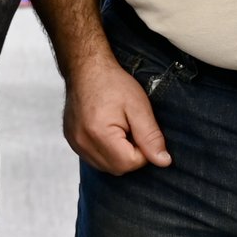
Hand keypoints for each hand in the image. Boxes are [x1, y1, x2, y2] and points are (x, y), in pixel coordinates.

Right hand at [62, 53, 171, 174]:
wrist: (86, 68)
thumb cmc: (112, 83)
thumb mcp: (138, 106)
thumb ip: (151, 136)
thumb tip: (163, 161)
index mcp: (99, 134)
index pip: (130, 163)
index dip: (143, 150)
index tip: (140, 130)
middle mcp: (83, 143)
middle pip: (118, 168)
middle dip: (131, 154)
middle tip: (131, 128)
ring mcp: (75, 143)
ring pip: (106, 166)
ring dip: (118, 154)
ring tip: (119, 129)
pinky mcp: (72, 141)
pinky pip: (94, 159)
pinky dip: (106, 151)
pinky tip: (107, 131)